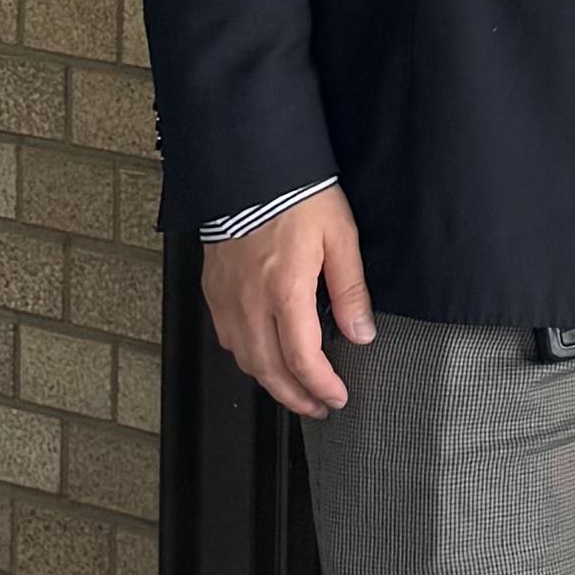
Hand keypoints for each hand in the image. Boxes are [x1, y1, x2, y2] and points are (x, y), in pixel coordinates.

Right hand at [202, 189, 374, 416]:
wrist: (249, 168)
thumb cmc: (297, 196)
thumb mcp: (340, 237)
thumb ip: (350, 290)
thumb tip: (360, 334)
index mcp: (285, 291)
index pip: (302, 359)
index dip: (321, 387)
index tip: (337, 397)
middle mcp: (250, 302)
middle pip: (269, 371)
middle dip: (296, 398)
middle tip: (319, 407)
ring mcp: (227, 298)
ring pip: (245, 360)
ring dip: (271, 383)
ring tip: (296, 389)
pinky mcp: (213, 290)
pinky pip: (228, 338)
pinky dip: (248, 357)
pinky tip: (264, 356)